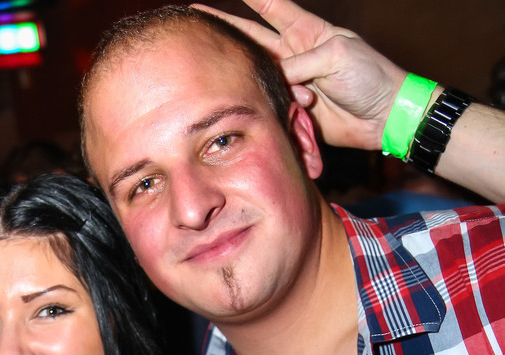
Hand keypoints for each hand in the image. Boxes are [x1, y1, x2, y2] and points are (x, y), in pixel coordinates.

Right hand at [194, 0, 408, 148]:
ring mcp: (293, 85)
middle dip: (226, 30)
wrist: (384, 116)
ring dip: (264, 86)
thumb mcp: (336, 56)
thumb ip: (301, 63)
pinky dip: (276, 112)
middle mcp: (294, 56)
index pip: (272, 6)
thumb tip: (275, 76)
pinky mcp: (294, 112)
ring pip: (261, 79)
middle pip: (253, 39)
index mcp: (306, 32)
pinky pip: (273, 109)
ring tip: (294, 96)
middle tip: (198, 20)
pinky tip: (284, 114)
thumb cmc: (369, 76)